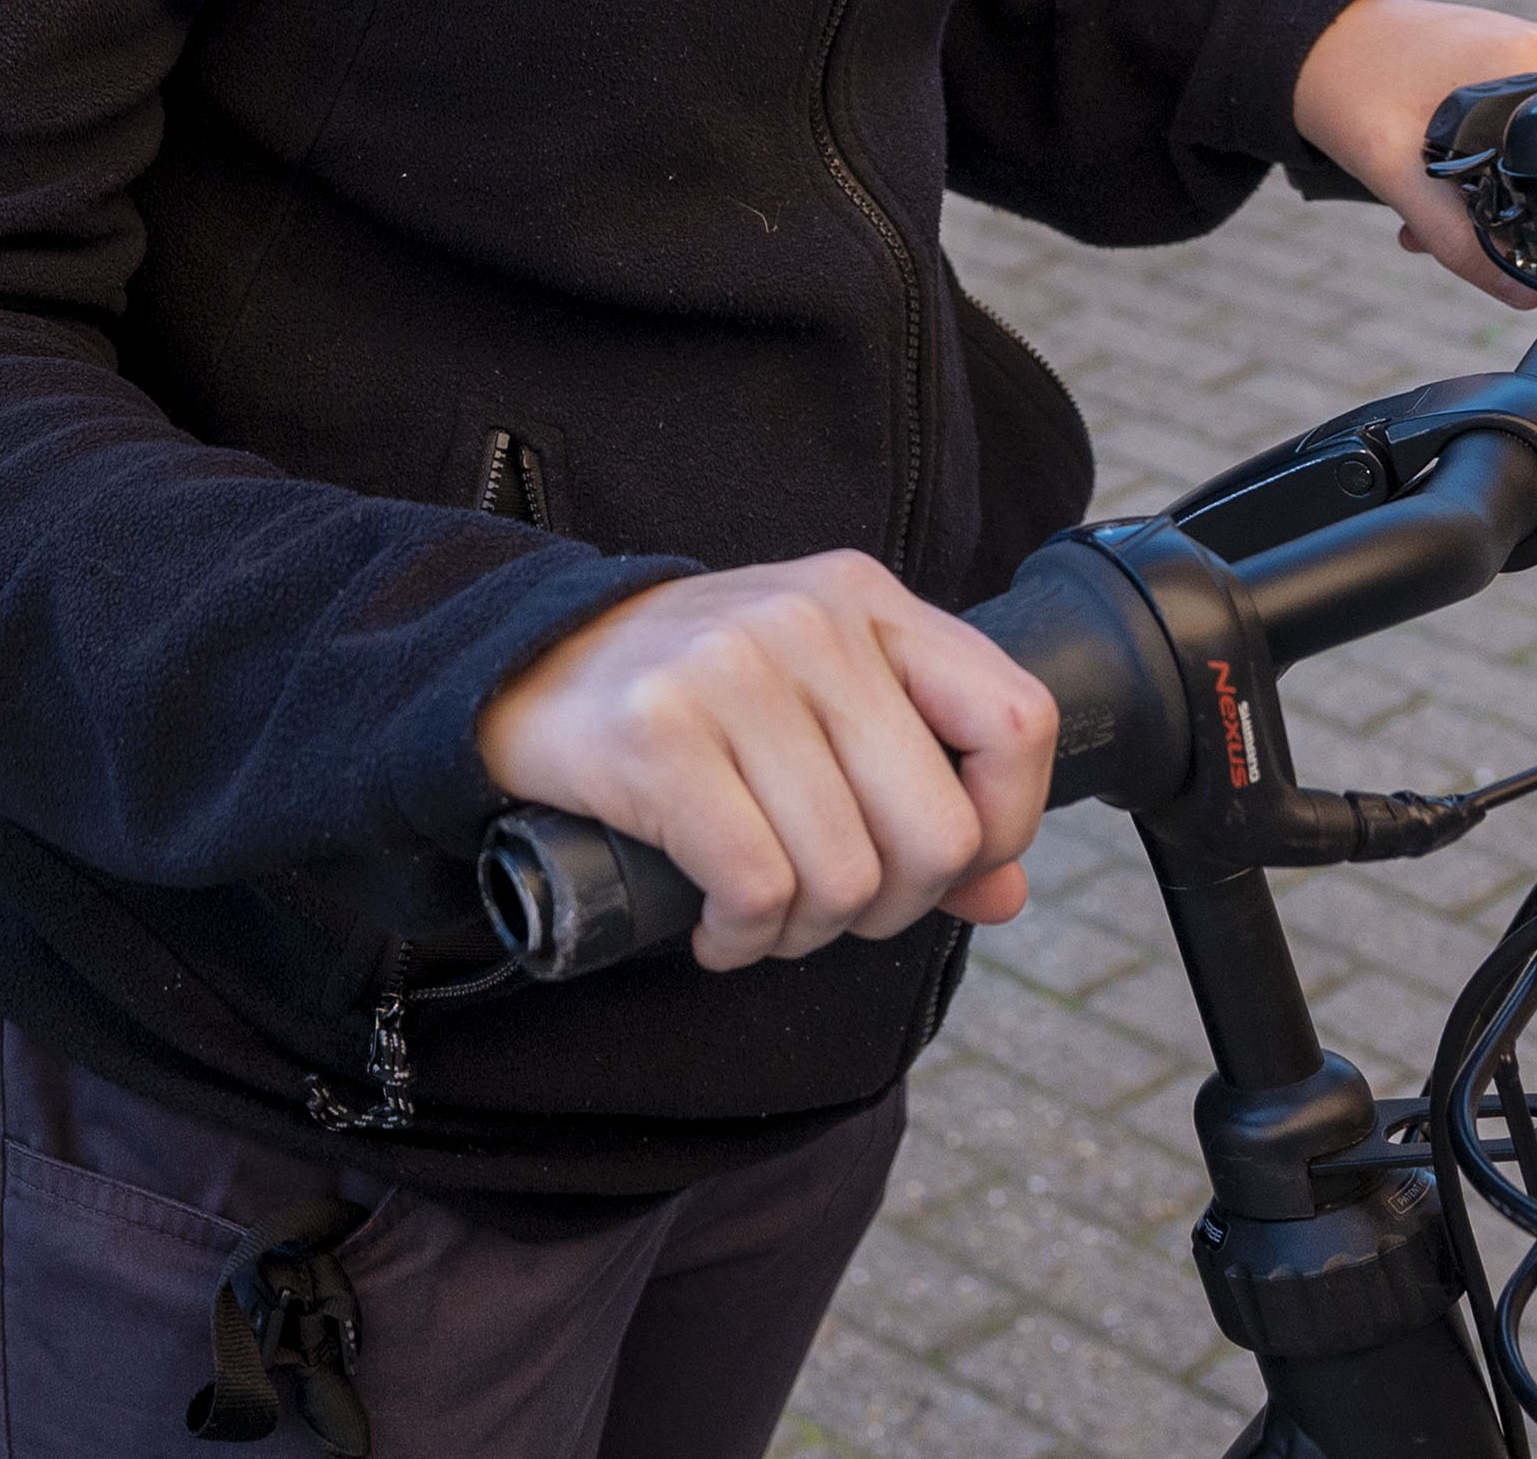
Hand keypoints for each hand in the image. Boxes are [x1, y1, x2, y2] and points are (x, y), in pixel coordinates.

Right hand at [474, 554, 1053, 970]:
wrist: (518, 671)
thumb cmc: (690, 705)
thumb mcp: (818, 710)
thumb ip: (921, 787)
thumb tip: (1003, 896)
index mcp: (866, 599)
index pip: (1019, 721)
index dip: (1005, 825)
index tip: (944, 867)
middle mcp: (810, 620)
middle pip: (938, 831)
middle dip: (892, 908)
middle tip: (827, 910)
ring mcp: (731, 670)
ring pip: (846, 877)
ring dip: (803, 934)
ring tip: (758, 915)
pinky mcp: (659, 735)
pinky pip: (756, 888)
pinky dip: (741, 938)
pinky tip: (713, 925)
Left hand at [1288, 0, 1536, 305]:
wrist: (1309, 44)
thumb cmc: (1349, 94)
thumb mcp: (1401, 177)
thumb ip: (1461, 240)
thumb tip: (1523, 296)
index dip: (1532, 218)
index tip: (1483, 245)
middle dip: (1492, 206)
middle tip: (1426, 232)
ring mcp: (1522, 47)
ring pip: (1521, 143)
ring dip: (1475, 184)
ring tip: (1415, 205)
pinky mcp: (1498, 52)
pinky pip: (1503, 118)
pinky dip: (1471, 151)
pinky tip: (1426, 169)